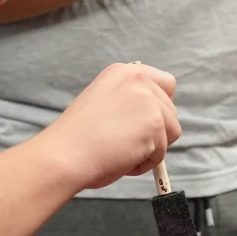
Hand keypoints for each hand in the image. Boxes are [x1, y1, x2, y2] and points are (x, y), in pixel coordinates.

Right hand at [42, 63, 179, 190]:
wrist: (65, 154)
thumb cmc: (77, 138)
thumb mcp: (104, 102)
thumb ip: (129, 102)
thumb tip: (156, 119)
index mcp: (123, 71)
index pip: (166, 83)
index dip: (160, 106)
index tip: (145, 122)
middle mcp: (138, 79)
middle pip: (171, 111)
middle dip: (156, 132)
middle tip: (124, 142)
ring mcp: (149, 101)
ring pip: (172, 132)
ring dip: (151, 149)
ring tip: (121, 151)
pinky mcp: (155, 124)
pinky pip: (161, 153)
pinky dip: (144, 163)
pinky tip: (120, 158)